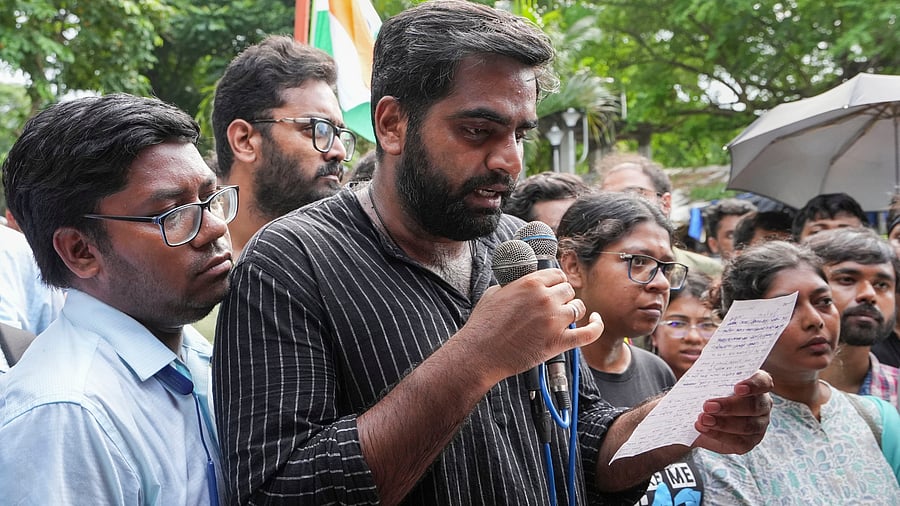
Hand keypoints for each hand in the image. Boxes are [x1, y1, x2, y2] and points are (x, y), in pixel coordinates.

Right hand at [460, 268, 602, 384]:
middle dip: (562, 297)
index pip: (557, 275)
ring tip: (561, 318)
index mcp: (530, 283)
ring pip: (578, 308)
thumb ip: (515, 284)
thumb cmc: (484, 324)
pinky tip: (595, 321)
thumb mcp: (496, 292)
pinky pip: (589, 332)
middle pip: (568, 290)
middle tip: (553, 307)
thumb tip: (523, 283)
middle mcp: (546, 299)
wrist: (480, 352)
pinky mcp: (559, 342)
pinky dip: (596, 326)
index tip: (555, 288)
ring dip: (571, 312)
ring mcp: (554, 321)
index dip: (556, 282)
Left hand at [692, 369, 772, 453]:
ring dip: (723, 423)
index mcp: (756, 384)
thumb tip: (694, 359)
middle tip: (708, 405)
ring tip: (702, 419)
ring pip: (748, 426)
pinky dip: (719, 435)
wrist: (698, 416)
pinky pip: (738, 441)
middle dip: (730, 406)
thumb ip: (706, 370)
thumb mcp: (706, 379)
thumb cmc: (707, 392)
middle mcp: (762, 404)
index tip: (737, 388)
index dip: (753, 385)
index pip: (763, 381)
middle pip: (754, 406)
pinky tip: (703, 429)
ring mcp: (759, 425)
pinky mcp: (749, 442)